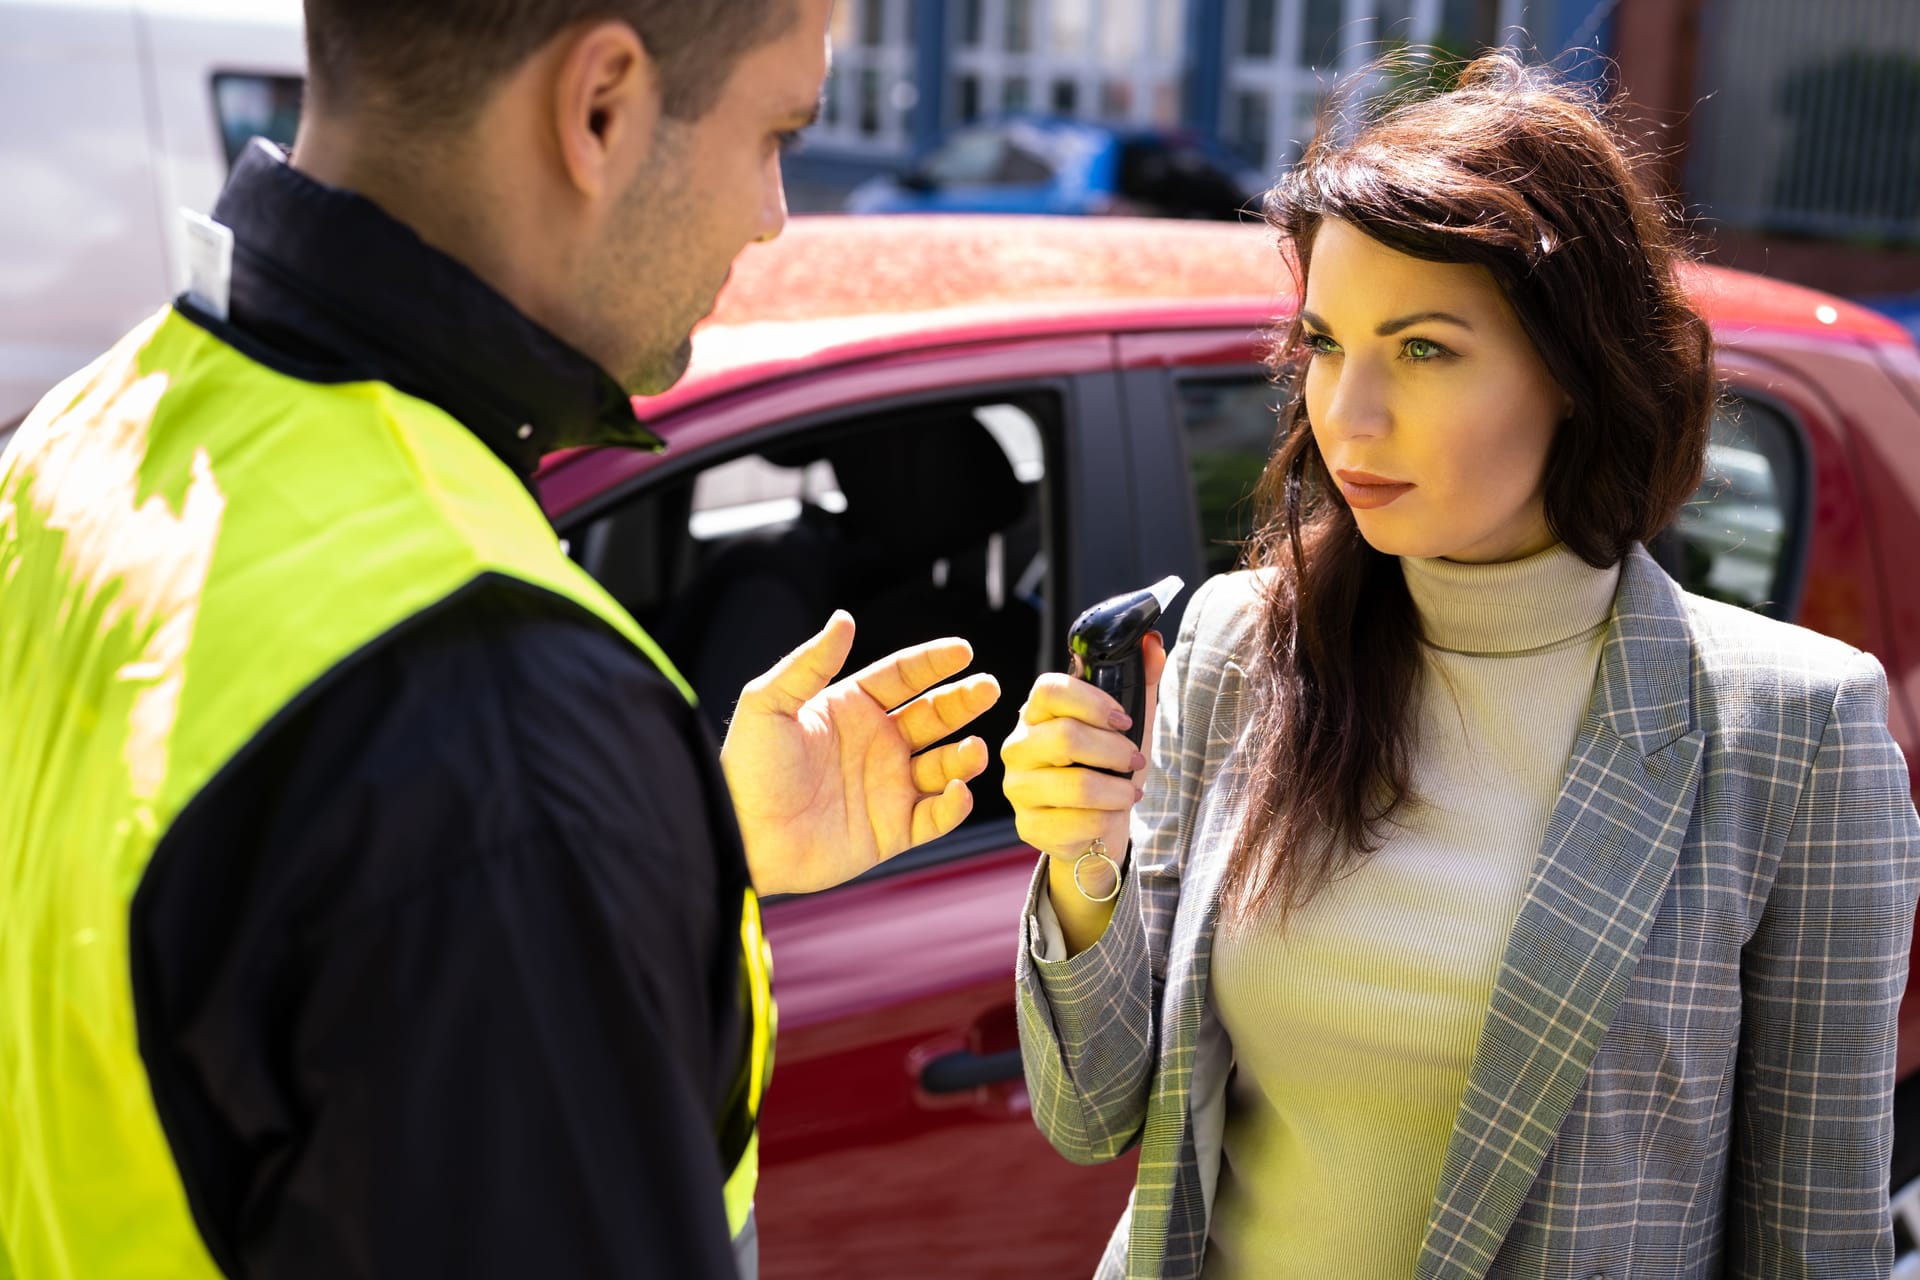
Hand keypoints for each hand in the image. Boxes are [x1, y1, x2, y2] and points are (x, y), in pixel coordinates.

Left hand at [720, 611, 1000, 895]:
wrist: (741, 836)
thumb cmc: (747, 769)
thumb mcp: (769, 703)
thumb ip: (810, 662)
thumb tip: (844, 618)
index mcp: (850, 708)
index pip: (902, 676)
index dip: (934, 662)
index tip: (963, 651)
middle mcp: (875, 744)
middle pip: (933, 715)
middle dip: (963, 701)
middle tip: (989, 688)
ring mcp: (886, 788)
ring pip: (942, 765)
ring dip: (964, 755)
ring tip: (973, 748)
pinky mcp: (891, 831)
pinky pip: (935, 817)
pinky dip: (954, 805)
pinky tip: (958, 790)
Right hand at [1000, 632, 1167, 868]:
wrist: (1095, 828)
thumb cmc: (1107, 770)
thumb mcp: (1128, 727)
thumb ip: (1140, 682)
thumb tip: (1153, 643)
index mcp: (1036, 713)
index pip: (1049, 689)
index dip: (1092, 702)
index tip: (1124, 721)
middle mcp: (1018, 746)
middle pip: (1066, 737)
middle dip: (1115, 751)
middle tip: (1135, 761)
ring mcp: (1018, 787)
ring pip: (1076, 784)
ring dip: (1117, 791)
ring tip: (1130, 792)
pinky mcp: (1027, 825)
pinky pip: (1076, 822)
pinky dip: (1105, 820)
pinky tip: (1109, 817)